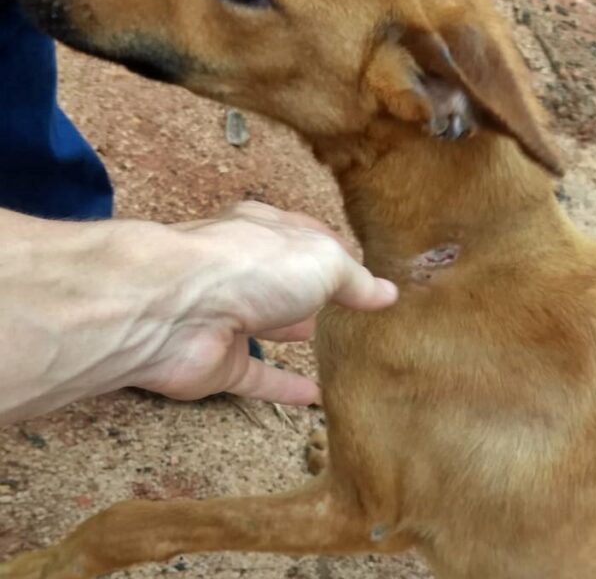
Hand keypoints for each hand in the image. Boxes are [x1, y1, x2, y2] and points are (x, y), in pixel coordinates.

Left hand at [129, 201, 396, 404]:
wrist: (172, 310)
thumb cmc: (252, 267)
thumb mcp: (323, 262)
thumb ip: (356, 281)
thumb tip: (388, 293)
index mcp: (266, 232)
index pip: (308, 237)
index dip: (339, 252)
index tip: (369, 272)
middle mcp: (245, 270)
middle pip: (286, 279)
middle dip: (314, 290)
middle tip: (352, 309)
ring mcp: (229, 317)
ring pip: (268, 326)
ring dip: (294, 332)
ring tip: (333, 344)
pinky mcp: (219, 363)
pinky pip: (258, 378)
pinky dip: (284, 388)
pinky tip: (316, 399)